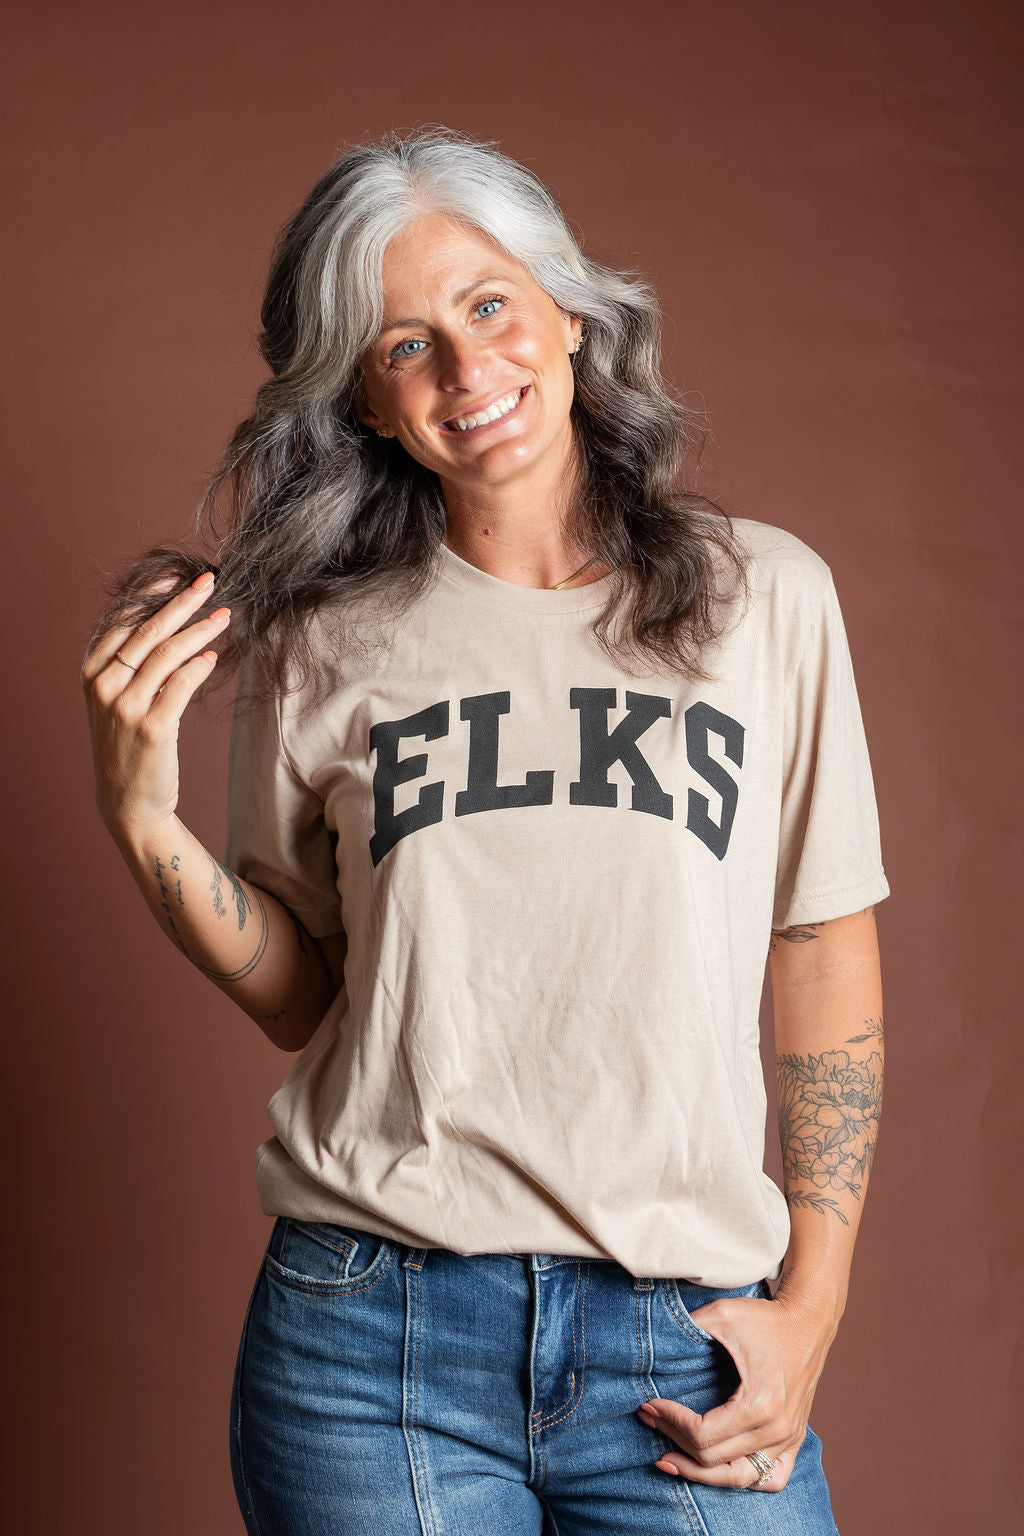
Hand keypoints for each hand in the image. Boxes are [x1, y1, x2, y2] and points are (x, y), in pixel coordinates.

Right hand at [81, 570, 230, 841]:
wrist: (128, 801)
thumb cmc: (128, 744)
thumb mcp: (116, 700)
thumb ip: (131, 664)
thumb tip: (168, 620)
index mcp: (91, 673)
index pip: (121, 620)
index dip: (150, 594)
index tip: (177, 575)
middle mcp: (104, 686)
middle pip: (147, 630)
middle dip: (182, 601)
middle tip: (210, 581)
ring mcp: (126, 707)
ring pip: (168, 653)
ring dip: (200, 629)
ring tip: (224, 616)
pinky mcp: (153, 728)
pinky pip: (182, 684)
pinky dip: (200, 665)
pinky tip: (214, 656)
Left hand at [635, 1289, 834, 1491]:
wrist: (808, 1320)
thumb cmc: (765, 1318)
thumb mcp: (721, 1314)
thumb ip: (687, 1330)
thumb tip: (655, 1348)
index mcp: (759, 1404)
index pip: (702, 1435)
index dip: (670, 1421)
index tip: (650, 1404)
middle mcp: (776, 1430)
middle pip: (713, 1459)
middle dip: (674, 1439)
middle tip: (649, 1419)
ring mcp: (788, 1438)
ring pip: (738, 1478)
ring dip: (700, 1472)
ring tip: (671, 1458)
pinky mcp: (794, 1438)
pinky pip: (770, 1478)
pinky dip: (742, 1479)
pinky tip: (718, 1469)